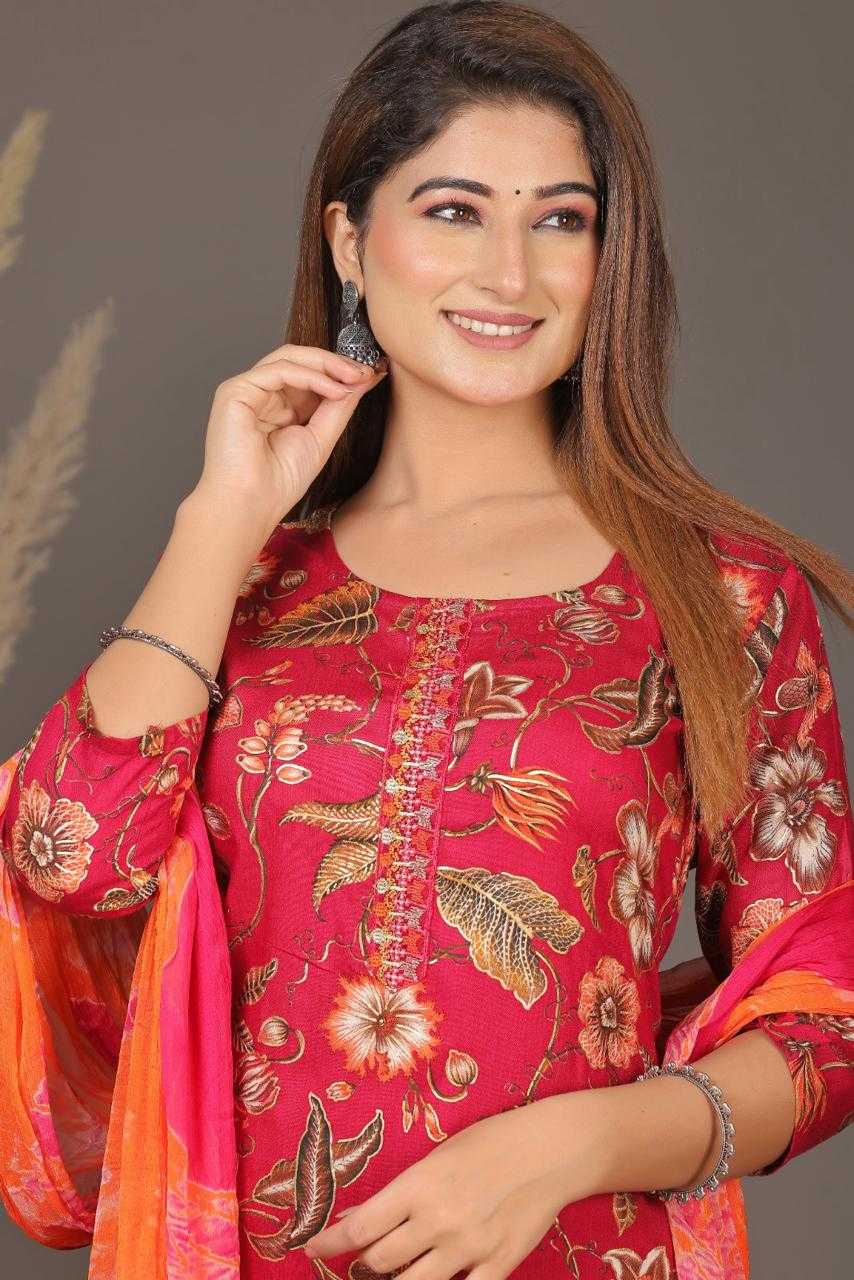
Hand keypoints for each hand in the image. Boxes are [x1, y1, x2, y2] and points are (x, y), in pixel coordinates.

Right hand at [194, 341, 386, 526]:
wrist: (251, 504)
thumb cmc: (279, 482)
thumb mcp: (321, 438)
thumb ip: (339, 406)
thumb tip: (364, 378)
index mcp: (279, 406)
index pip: (310, 375)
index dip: (340, 372)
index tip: (371, 375)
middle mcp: (261, 395)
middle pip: (300, 360)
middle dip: (336, 363)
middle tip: (366, 371)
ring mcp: (246, 391)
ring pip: (289, 358)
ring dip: (327, 365)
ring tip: (355, 378)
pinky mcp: (235, 391)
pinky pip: (278, 370)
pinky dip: (310, 376)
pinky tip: (334, 390)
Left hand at [304, 1097, 599, 1278]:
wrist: (548, 1150)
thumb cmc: (490, 1142)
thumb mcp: (438, 1155)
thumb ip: (401, 1192)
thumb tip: (360, 1218)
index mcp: (419, 1185)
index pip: (360, 1228)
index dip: (329, 1243)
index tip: (310, 1248)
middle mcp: (438, 1221)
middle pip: (380, 1263)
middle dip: (363, 1266)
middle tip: (361, 1261)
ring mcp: (468, 1248)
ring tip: (392, 1272)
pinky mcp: (497, 1266)